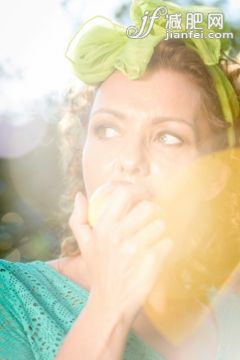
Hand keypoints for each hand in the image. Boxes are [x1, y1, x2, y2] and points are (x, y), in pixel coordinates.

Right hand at [68, 184, 171, 322]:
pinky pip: (168, 242)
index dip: (138, 190)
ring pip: (161, 224)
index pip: (124, 194)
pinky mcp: (152, 262)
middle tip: (153, 217)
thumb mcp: (84, 244)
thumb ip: (78, 218)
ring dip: (161, 229)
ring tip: (154, 237)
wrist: (110, 302)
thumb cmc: (99, 269)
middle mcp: (118, 235)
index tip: (144, 195)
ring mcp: (136, 249)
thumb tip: (79, 195)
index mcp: (103, 227)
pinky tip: (158, 252)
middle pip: (149, 207)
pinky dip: (166, 246)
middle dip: (155, 210)